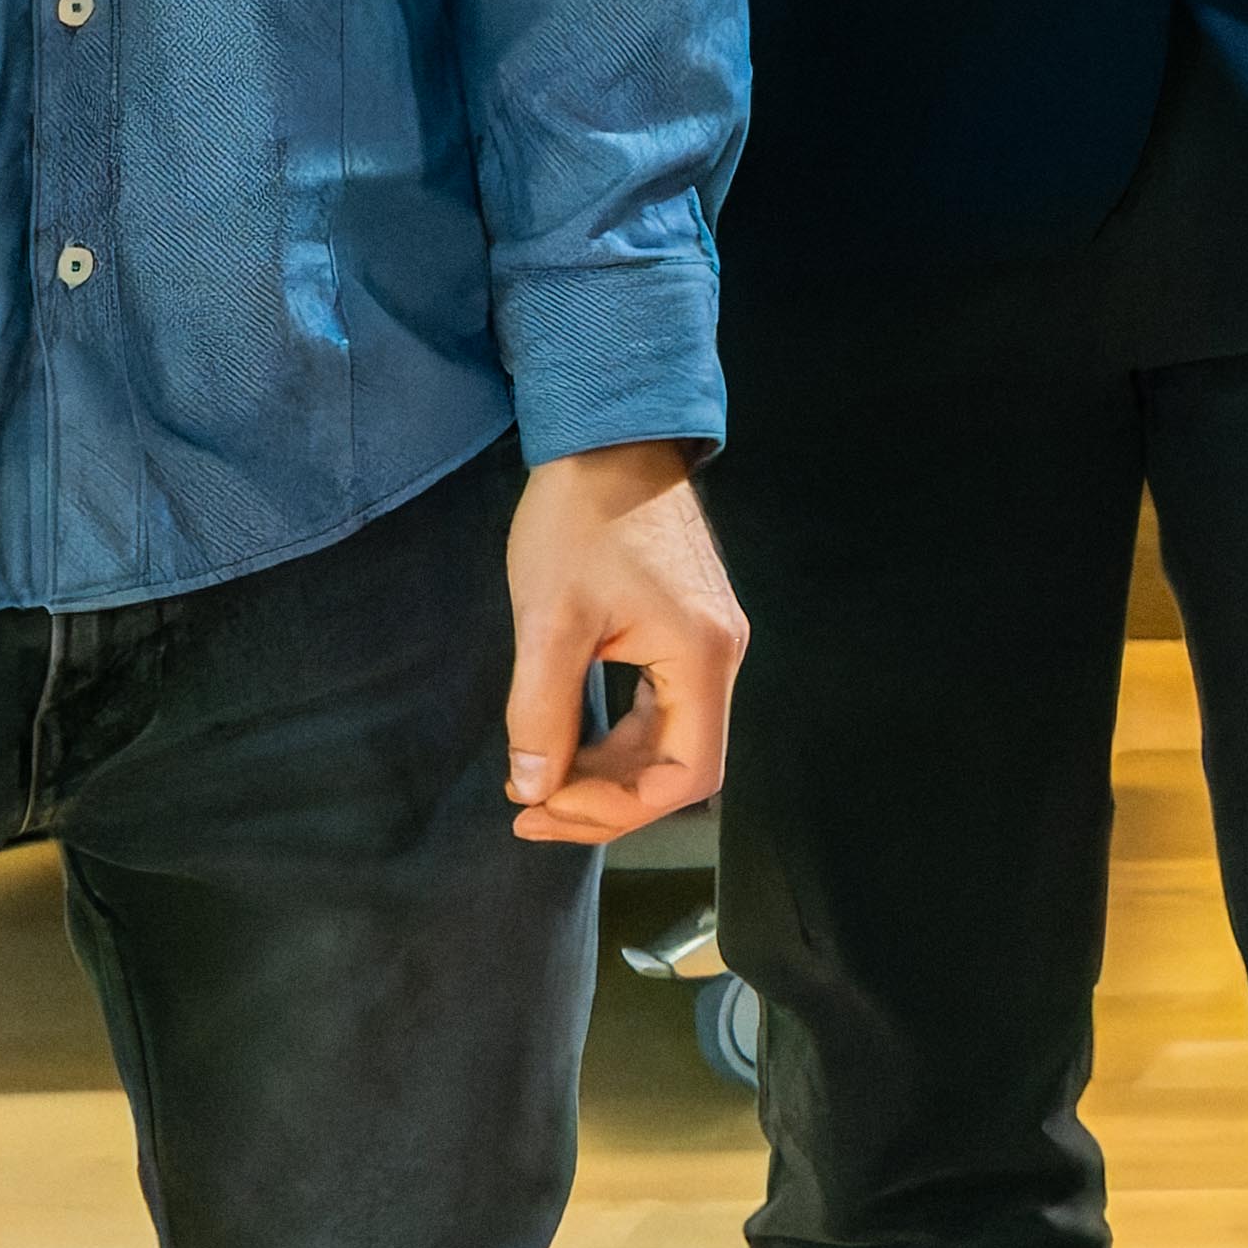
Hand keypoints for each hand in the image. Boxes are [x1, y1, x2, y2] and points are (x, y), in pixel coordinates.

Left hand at [496, 441, 743, 842]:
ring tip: (539, 781)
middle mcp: (720, 654)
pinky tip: (569, 740)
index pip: (685, 775)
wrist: (607, 439)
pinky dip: (617, 736)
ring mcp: (707, 640)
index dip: (615, 809)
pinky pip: (661, 706)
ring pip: (670, 740)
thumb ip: (541, 713)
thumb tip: (533, 790)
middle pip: (679, 765)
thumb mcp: (549, 620)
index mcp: (702, 655)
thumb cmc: (580, 519)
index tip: (542, 807)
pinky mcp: (686, 627)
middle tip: (527, 806)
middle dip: (603, 798)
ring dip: (608, 772)